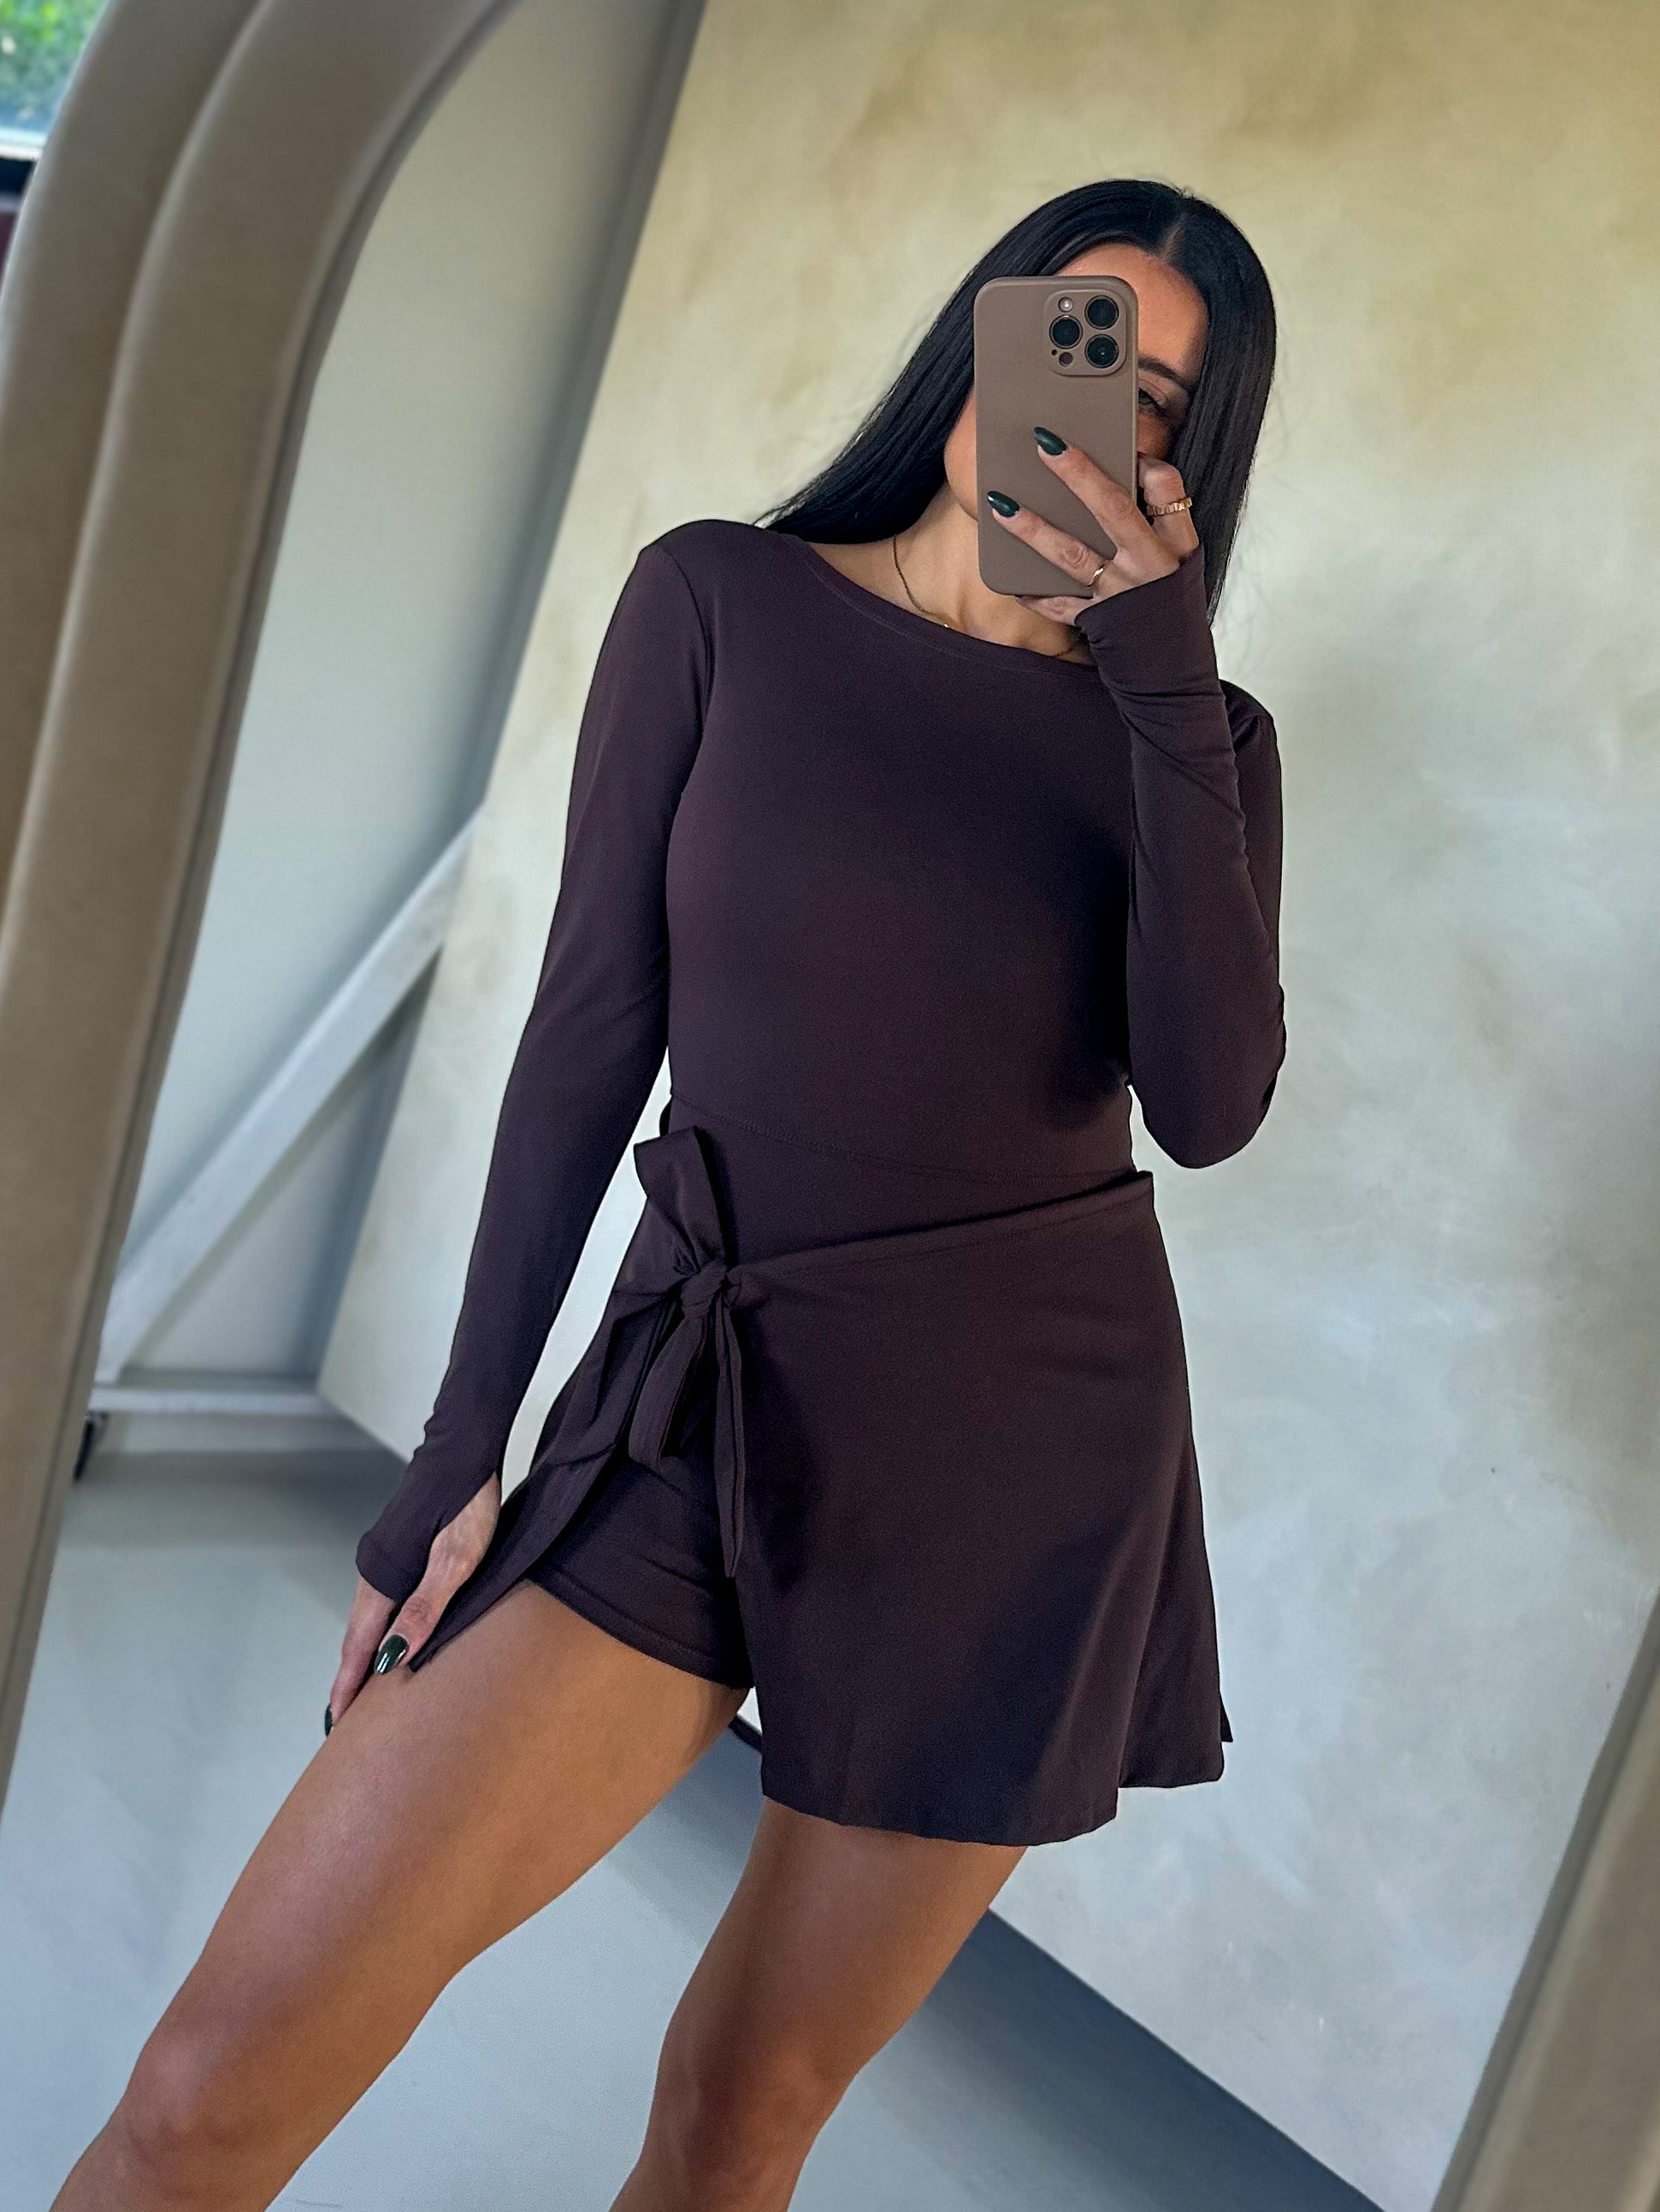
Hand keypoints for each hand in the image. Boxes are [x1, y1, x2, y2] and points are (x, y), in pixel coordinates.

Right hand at [324, 1471, 499, 1729]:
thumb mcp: (456, 1561)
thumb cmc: (467, 1504)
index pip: (359, 1646)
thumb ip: (425, 1609)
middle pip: (357, 1638)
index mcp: (382, 1580)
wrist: (465, 1449)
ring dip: (364, 1656)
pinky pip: (381, 1603)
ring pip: (368, 1620)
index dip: (349, 1686)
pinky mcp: (399, 1552)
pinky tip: (390, 1639)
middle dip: (351, 1679)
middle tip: (344, 1722)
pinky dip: (378, 1631)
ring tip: (364, 1690)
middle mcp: (374, 1572)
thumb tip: (394, 1658)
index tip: (337, 1723)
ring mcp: (385, 1561)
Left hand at [986, 446, 1199, 624]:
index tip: (1122, 442)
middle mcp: (1150, 565)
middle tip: (1045, 443)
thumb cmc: (1171, 607)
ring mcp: (1121, 594)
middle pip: (1113, 510)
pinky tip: (1011, 580)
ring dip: (1034, 529)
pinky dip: (1033, 593)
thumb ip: (1156, 523)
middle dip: (1078, 474)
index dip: (1143, 461)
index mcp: (1177, 544)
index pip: (1167, 486)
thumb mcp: (1180, 562)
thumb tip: (1122, 477)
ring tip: (1002, 506)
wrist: (1173, 673)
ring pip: (1073, 555)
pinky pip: (1058, 605)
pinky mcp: (1097, 622)